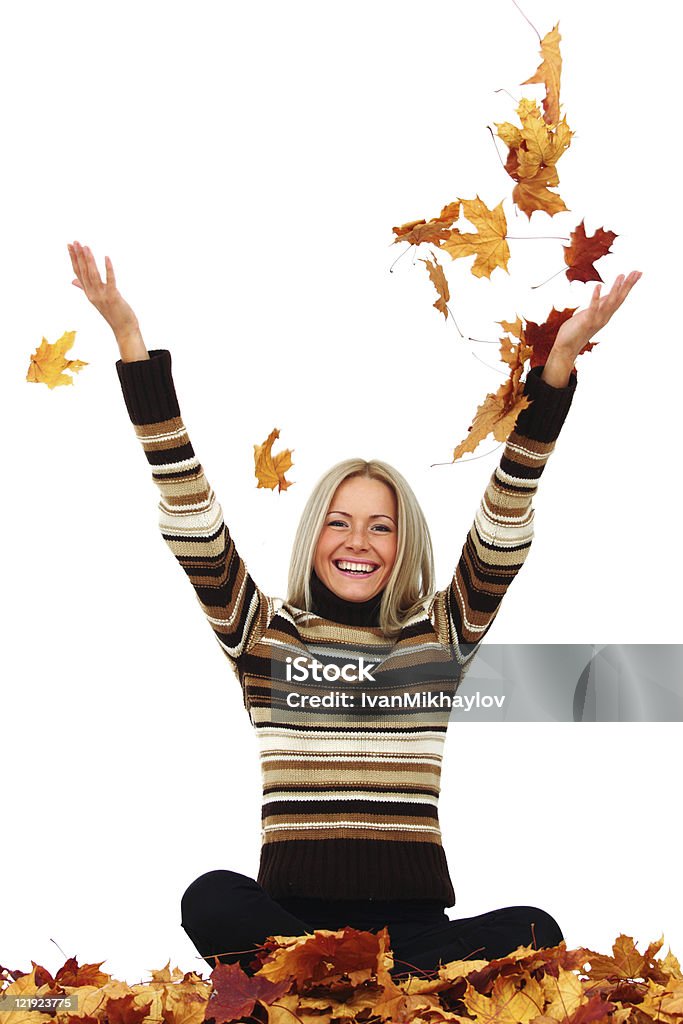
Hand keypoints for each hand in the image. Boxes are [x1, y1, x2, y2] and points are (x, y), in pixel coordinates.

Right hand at [67, 241, 146, 358]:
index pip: (78, 272)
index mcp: (88, 292)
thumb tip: (73, 280)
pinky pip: (110, 280)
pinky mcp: (113, 297)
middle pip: (84, 272)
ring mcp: (102, 296)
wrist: (124, 328)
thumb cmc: (113, 312)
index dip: (73, 259)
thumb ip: (84, 288)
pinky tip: (107, 257)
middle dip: (79, 256)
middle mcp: (92, 294)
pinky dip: (108, 269)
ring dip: (90, 260)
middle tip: (75, 242)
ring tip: (86, 247)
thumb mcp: (97, 298)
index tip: (69, 246)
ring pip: (93, 275)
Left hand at [554, 271, 642, 358]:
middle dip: (628, 285)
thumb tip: (608, 294)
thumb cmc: (576, 331)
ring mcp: (596, 320)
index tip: (637, 273)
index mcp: (605, 314)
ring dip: (616, 289)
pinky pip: (593, 308)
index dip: (628, 285)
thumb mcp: (590, 314)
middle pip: (619, 299)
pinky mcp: (586, 322)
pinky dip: (596, 297)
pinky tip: (598, 286)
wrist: (566, 348)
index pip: (620, 297)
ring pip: (609, 303)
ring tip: (622, 275)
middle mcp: (604, 317)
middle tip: (637, 272)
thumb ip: (600, 305)